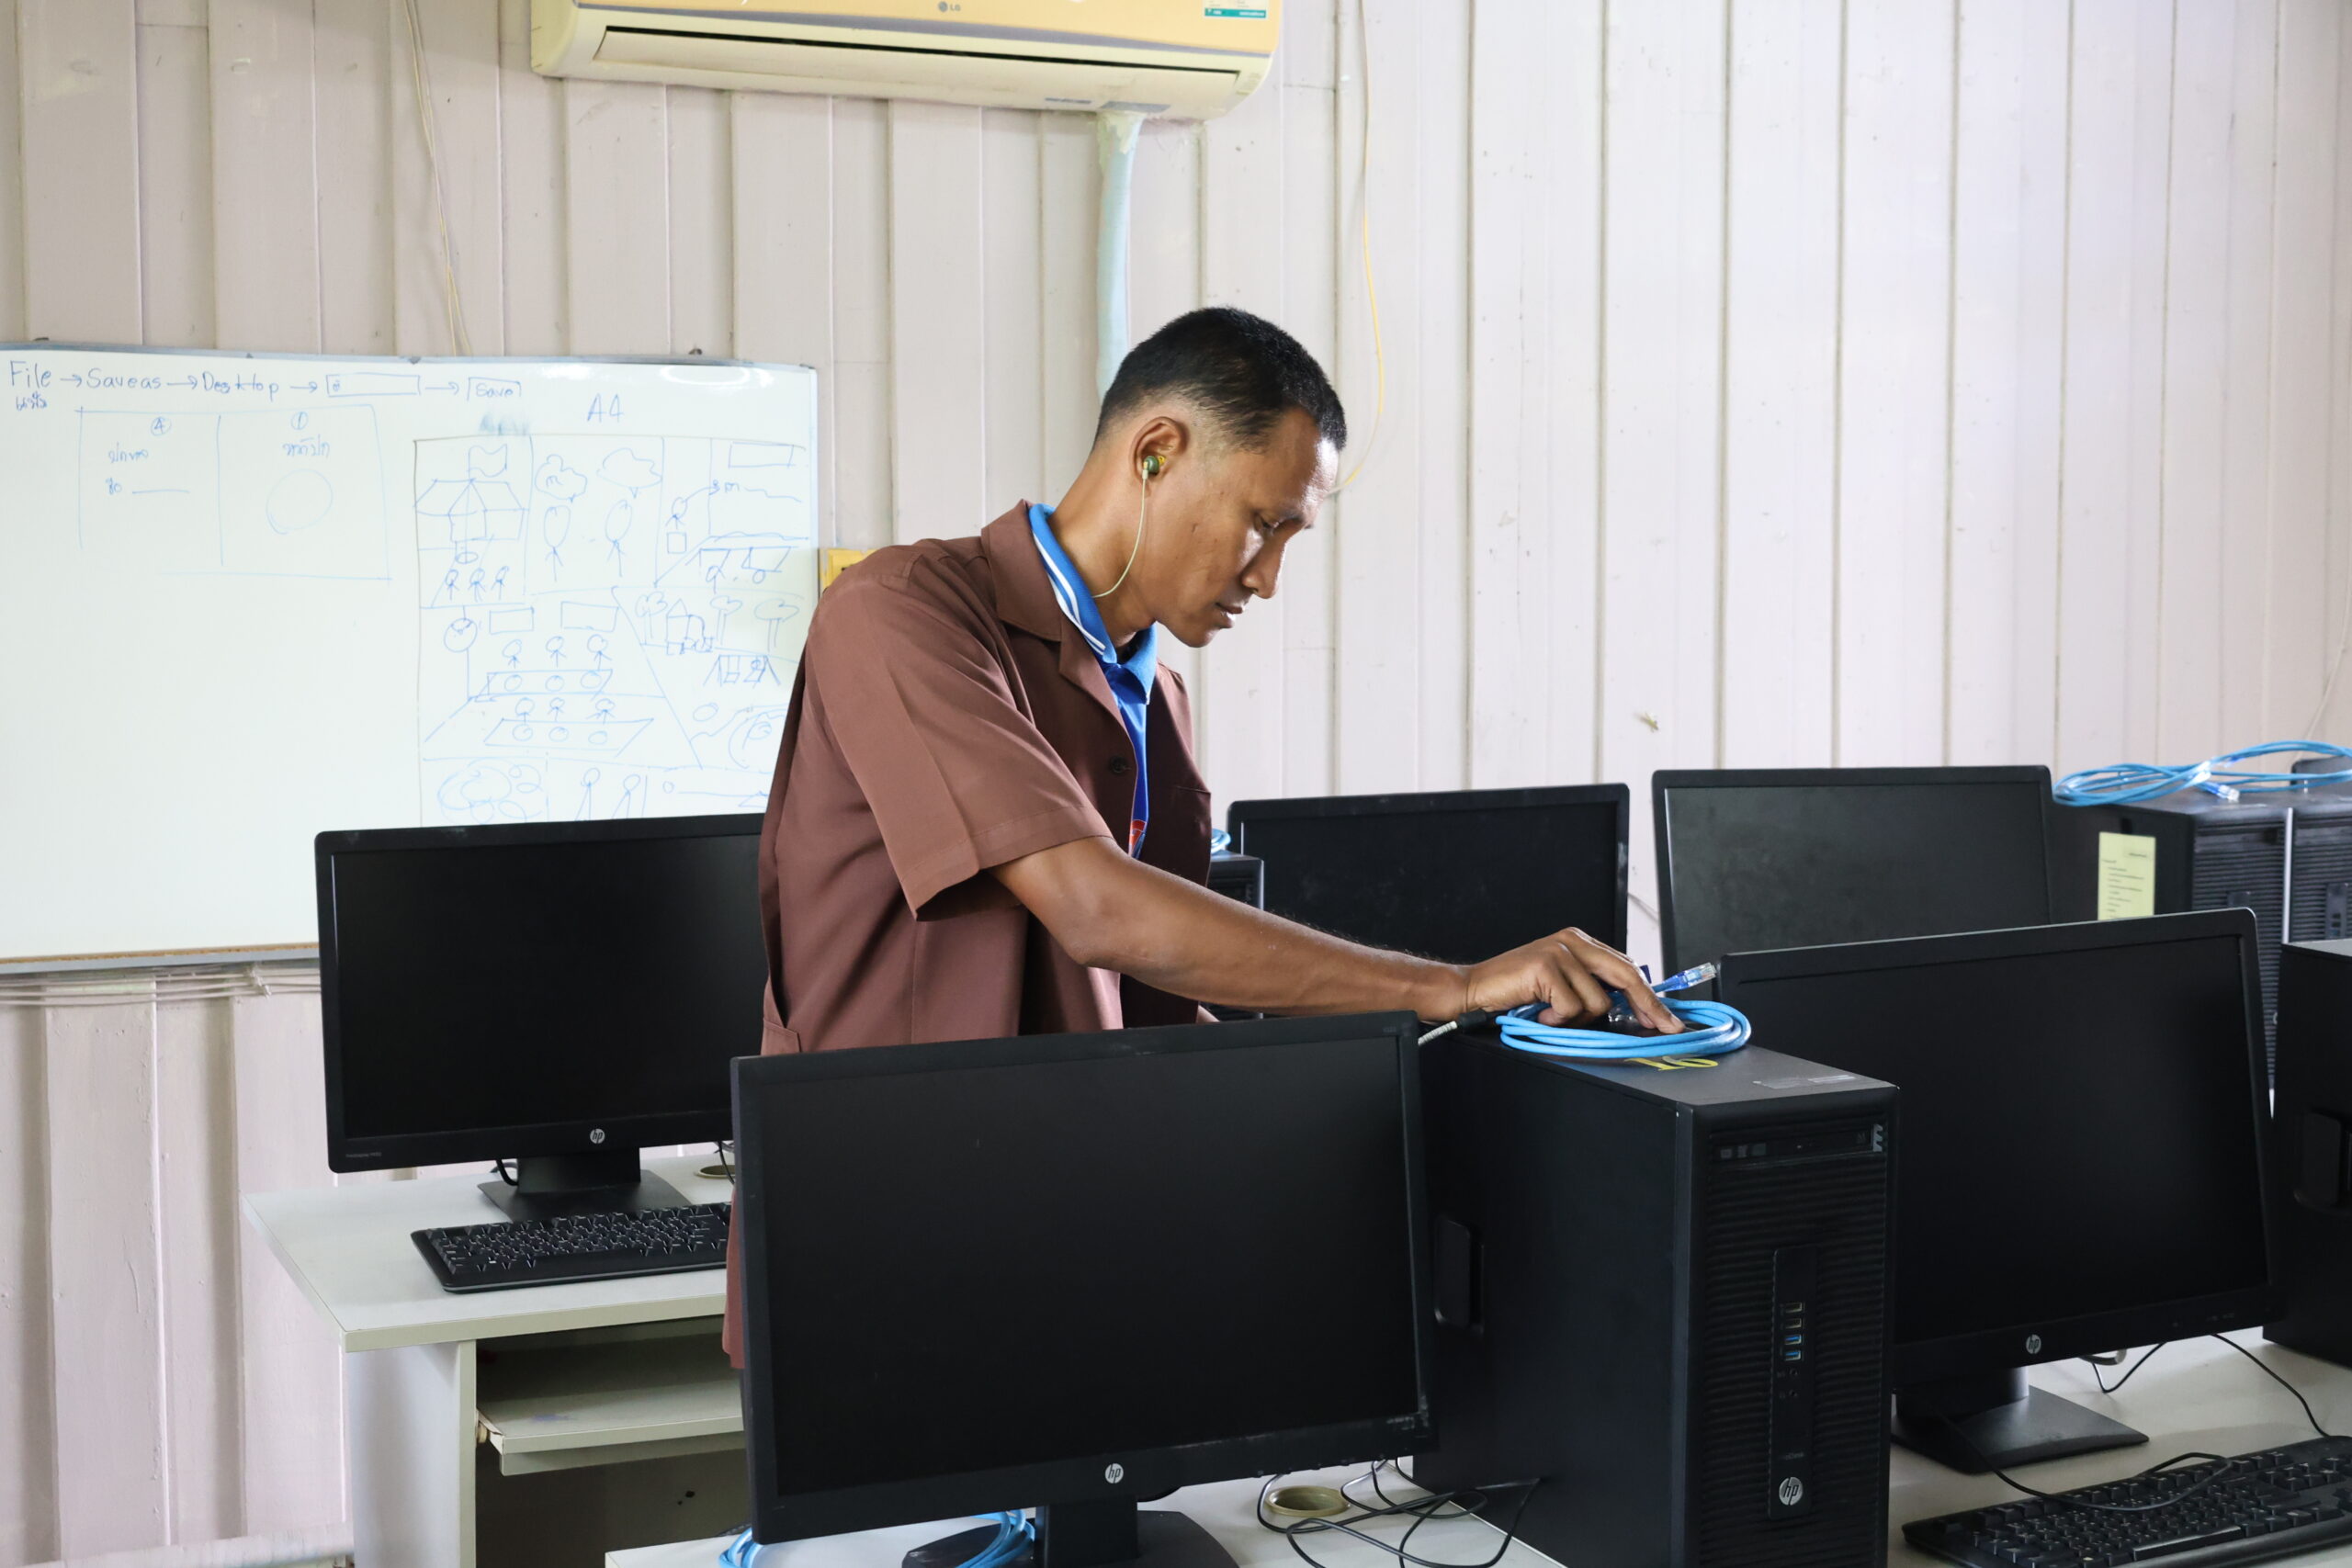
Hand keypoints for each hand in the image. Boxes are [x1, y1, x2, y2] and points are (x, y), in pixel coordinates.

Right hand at [1449, 928, 1681, 1032]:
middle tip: (1666, 1028)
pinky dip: (1556, 1019)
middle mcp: (1572, 940)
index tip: (1666, 1017)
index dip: (1649, 995)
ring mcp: (1559, 950)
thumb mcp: (1560, 984)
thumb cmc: (1515, 992)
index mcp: (1579, 941)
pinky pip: (1572, 1007)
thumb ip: (1590, 985)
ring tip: (1549, 1015)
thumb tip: (1630, 1007)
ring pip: (1597, 1001)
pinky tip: (1538, 1013)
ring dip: (1576, 1019)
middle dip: (1649, 1006)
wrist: (1473, 990)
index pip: (1626, 967)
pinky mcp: (1546, 965)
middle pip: (1626, 975)